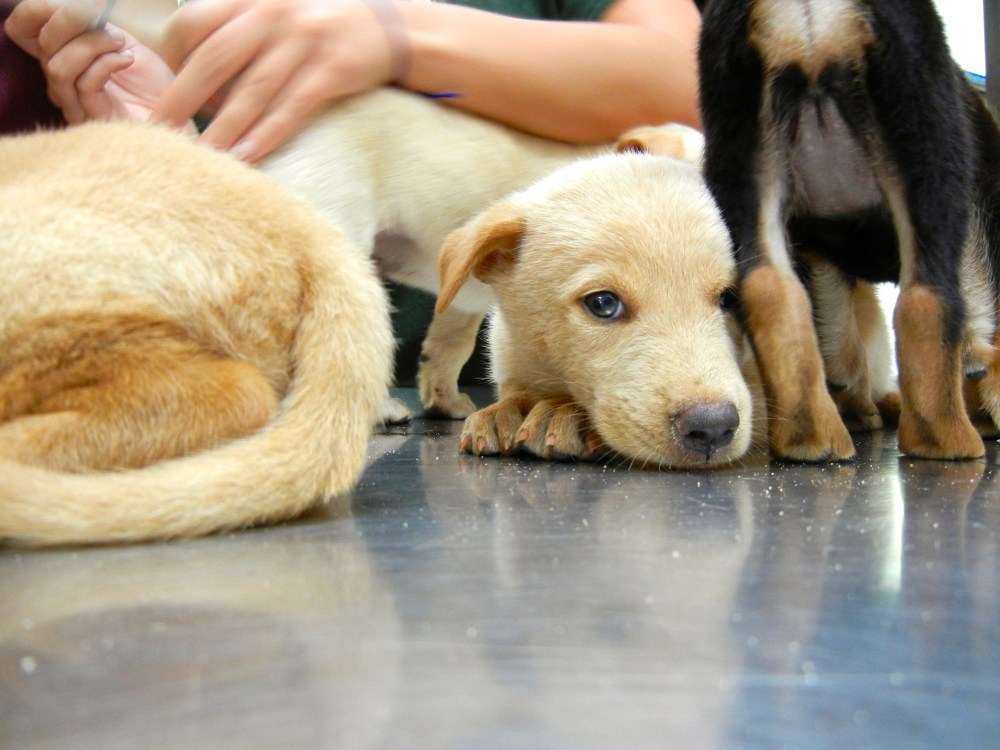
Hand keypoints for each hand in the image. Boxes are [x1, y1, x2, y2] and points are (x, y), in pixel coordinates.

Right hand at [5, 0, 176, 123]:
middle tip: (100, 14)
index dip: (35, 11)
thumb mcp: (119, 41)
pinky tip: (127, 60)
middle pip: (43, 45)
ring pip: (59, 66)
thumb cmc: (151, 81)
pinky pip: (85, 85)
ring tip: (121, 45)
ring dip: (92, 45)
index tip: (76, 3)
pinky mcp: (94, 118)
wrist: (178, 112)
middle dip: (71, 20)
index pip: (23, 31)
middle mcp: (62, 81)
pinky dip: (106, 64)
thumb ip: (91, 24)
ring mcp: (76, 103)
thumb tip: (70, 3)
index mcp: (63, 56)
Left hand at [154, 0, 403, 159]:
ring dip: (224, 128)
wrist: (388, 26)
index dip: (173, 58)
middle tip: (158, 132)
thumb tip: (193, 77)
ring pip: (252, 90)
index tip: (170, 90)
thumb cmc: (319, 25)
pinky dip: (268, 133)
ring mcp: (304, 40)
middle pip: (214, 59)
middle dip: (181, 99)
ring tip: (202, 157)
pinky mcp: (332, 69)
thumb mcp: (273, 11)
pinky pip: (293, 106)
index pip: (193, 23)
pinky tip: (247, 156)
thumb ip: (235, 30)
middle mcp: (272, 12)